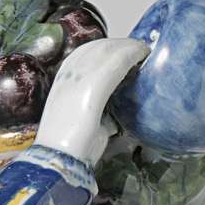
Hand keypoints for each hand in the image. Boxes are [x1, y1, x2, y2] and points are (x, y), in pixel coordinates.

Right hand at [36, 35, 148, 168]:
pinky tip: (143, 54)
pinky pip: (117, 62)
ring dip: (128, 47)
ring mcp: (79, 77)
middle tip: (139, 49)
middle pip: (98, 48)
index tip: (123, 51)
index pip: (86, 55)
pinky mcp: (94, 85)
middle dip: (119, 45)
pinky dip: (132, 54)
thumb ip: (95, 117)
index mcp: (62, 82)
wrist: (60, 158)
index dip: (106, 49)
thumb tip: (111, 121)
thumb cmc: (70, 149)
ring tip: (144, 50)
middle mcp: (69, 74)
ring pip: (108, 50)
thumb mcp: (82, 124)